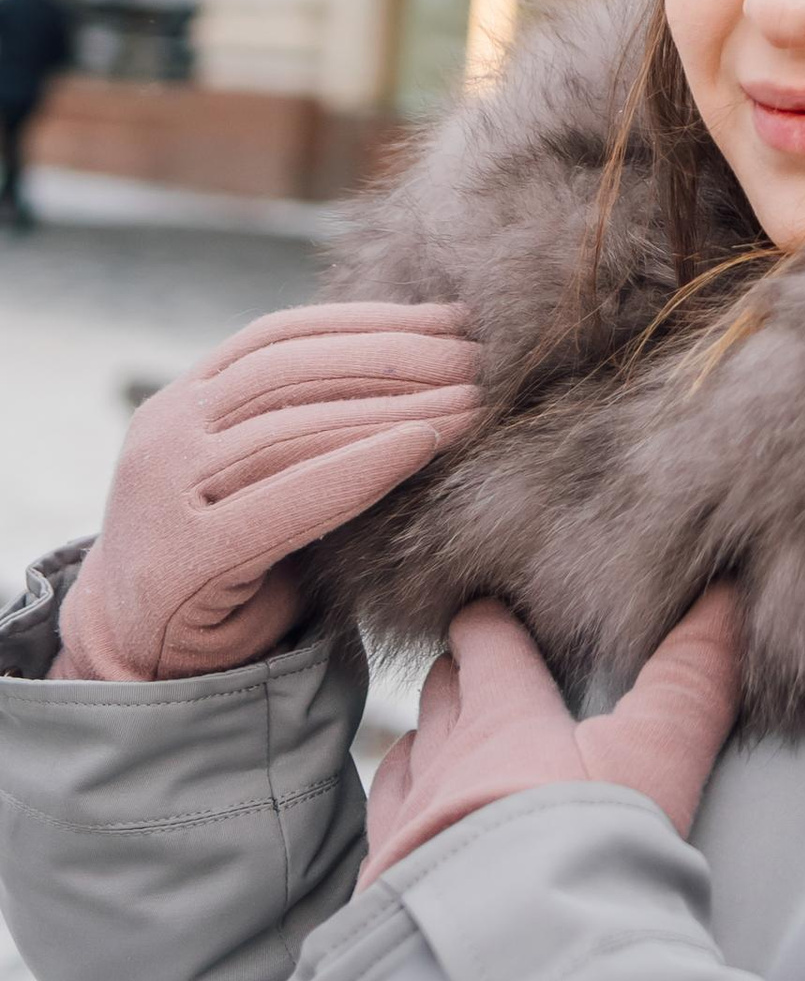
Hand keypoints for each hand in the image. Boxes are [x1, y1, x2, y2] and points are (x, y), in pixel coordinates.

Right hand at [55, 301, 479, 685]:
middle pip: (294, 371)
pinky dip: (359, 467)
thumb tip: (425, 360)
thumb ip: (306, 422)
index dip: (372, 320)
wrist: (150, 661)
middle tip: (479, 358)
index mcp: (182, 400)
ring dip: (395, 408)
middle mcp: (164, 433)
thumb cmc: (233, 562)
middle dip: (395, 357)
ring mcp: (163, 493)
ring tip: (472, 405)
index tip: (453, 319)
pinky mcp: (182, 556)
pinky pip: (285, 500)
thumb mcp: (260, 475)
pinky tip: (420, 446)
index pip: (282, 335)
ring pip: (293, 428)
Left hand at [360, 589, 739, 887]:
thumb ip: (693, 680)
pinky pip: (378, 830)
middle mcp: (442, 759)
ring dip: (422, 748)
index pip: (485, 643)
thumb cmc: (587, 845)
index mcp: (502, 716)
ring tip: (437, 752)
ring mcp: (402, 825)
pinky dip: (394, 817)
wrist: (501, 956)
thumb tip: (726, 594)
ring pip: (403, 759)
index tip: (488, 613)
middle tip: (471, 675)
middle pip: (439, 695)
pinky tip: (403, 832)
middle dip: (455, 679)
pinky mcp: (380, 887)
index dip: (487, 623)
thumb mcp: (656, 757)